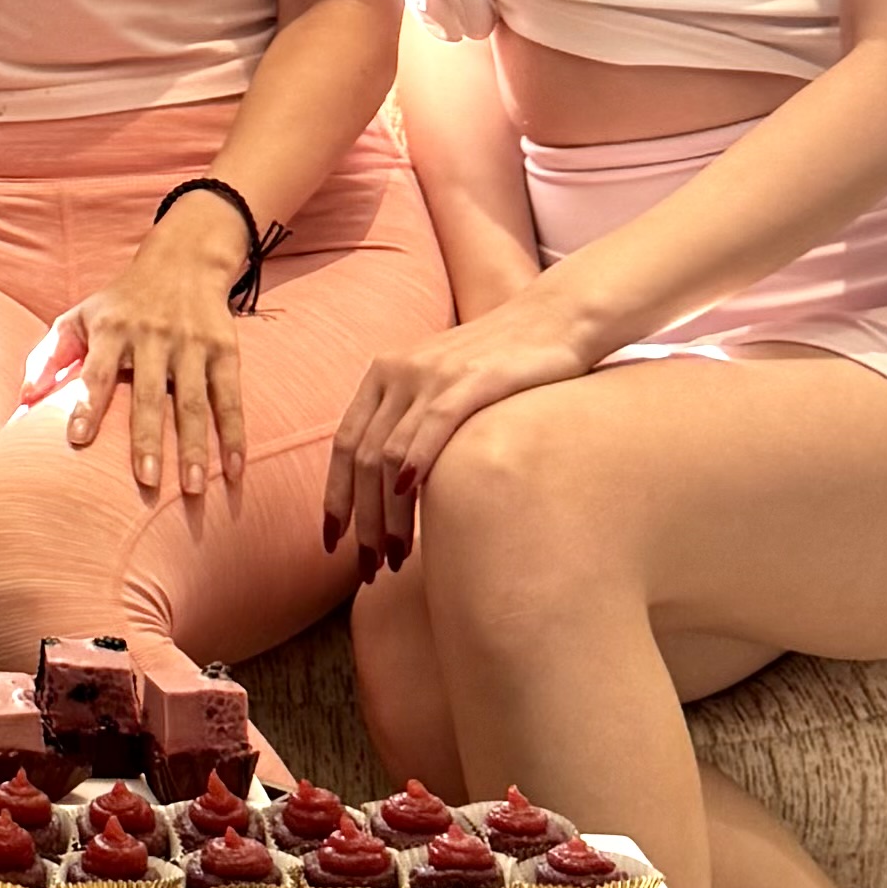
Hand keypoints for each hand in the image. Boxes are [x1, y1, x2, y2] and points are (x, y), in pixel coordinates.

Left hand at [39, 199, 261, 509]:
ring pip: (195, 402)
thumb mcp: (79, 317)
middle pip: (150, 395)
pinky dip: (235, 434)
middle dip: (147, 440)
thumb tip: (24, 401)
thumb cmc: (120, 303)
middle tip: (146, 483)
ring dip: (195, 447)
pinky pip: (230, 397)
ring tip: (193, 489)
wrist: (182, 261)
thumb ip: (48, 356)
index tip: (77, 440)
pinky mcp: (224, 349)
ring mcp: (191, 343)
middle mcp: (152, 336)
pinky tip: (235, 469)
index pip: (97, 372)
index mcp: (112, 329)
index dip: (86, 405)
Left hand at [318, 295, 602, 583]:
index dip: (334, 497)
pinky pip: (431, 426)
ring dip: (388, 513)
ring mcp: (432, 374)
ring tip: (396, 556)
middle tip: (367, 568)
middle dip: (361, 520)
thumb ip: (412, 425)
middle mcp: (398, 372)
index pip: (343, 444)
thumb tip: (394, 491)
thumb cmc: (500, 364)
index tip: (332, 541)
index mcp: (383, 374)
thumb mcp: (441, 387)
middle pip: (360, 458)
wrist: (554, 320)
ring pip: (389, 453)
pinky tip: (410, 498)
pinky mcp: (470, 378)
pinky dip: (415, 463)